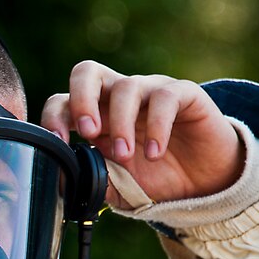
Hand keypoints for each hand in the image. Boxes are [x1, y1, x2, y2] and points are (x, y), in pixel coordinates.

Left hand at [41, 61, 244, 208]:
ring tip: (126, 156)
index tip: (60, 145)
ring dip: (121, 124)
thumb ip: (91, 179)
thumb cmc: (156, 178)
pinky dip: (157, 127)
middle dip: (82, 99)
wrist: (203, 185)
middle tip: (88, 132)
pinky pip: (165, 97)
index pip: (63, 101)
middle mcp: (119, 97)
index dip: (55, 118)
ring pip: (126, 87)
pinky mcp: (184, 94)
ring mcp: (150, 91)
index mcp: (96, 116)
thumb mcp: (117, 186)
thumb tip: (61, 179)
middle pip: (87, 72)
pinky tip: (154, 154)